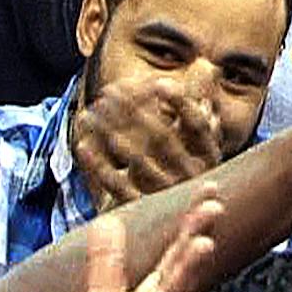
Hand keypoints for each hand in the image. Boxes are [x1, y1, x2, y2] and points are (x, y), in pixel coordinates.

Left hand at [73, 74, 223, 211]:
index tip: (160, 82)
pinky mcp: (142, 210)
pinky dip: (98, 164)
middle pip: (163, 139)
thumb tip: (207, 66)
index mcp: (209, 159)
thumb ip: (200, 104)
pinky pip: (117, 186)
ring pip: (137, 160)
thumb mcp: (199, 140)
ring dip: (111, 133)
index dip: (181, 103)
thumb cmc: (185, 169)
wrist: (178, 225)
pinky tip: (82, 144)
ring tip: (92, 111)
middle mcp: (191, 178)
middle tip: (110, 90)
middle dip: (135, 111)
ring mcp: (166, 196)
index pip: (197, 127)